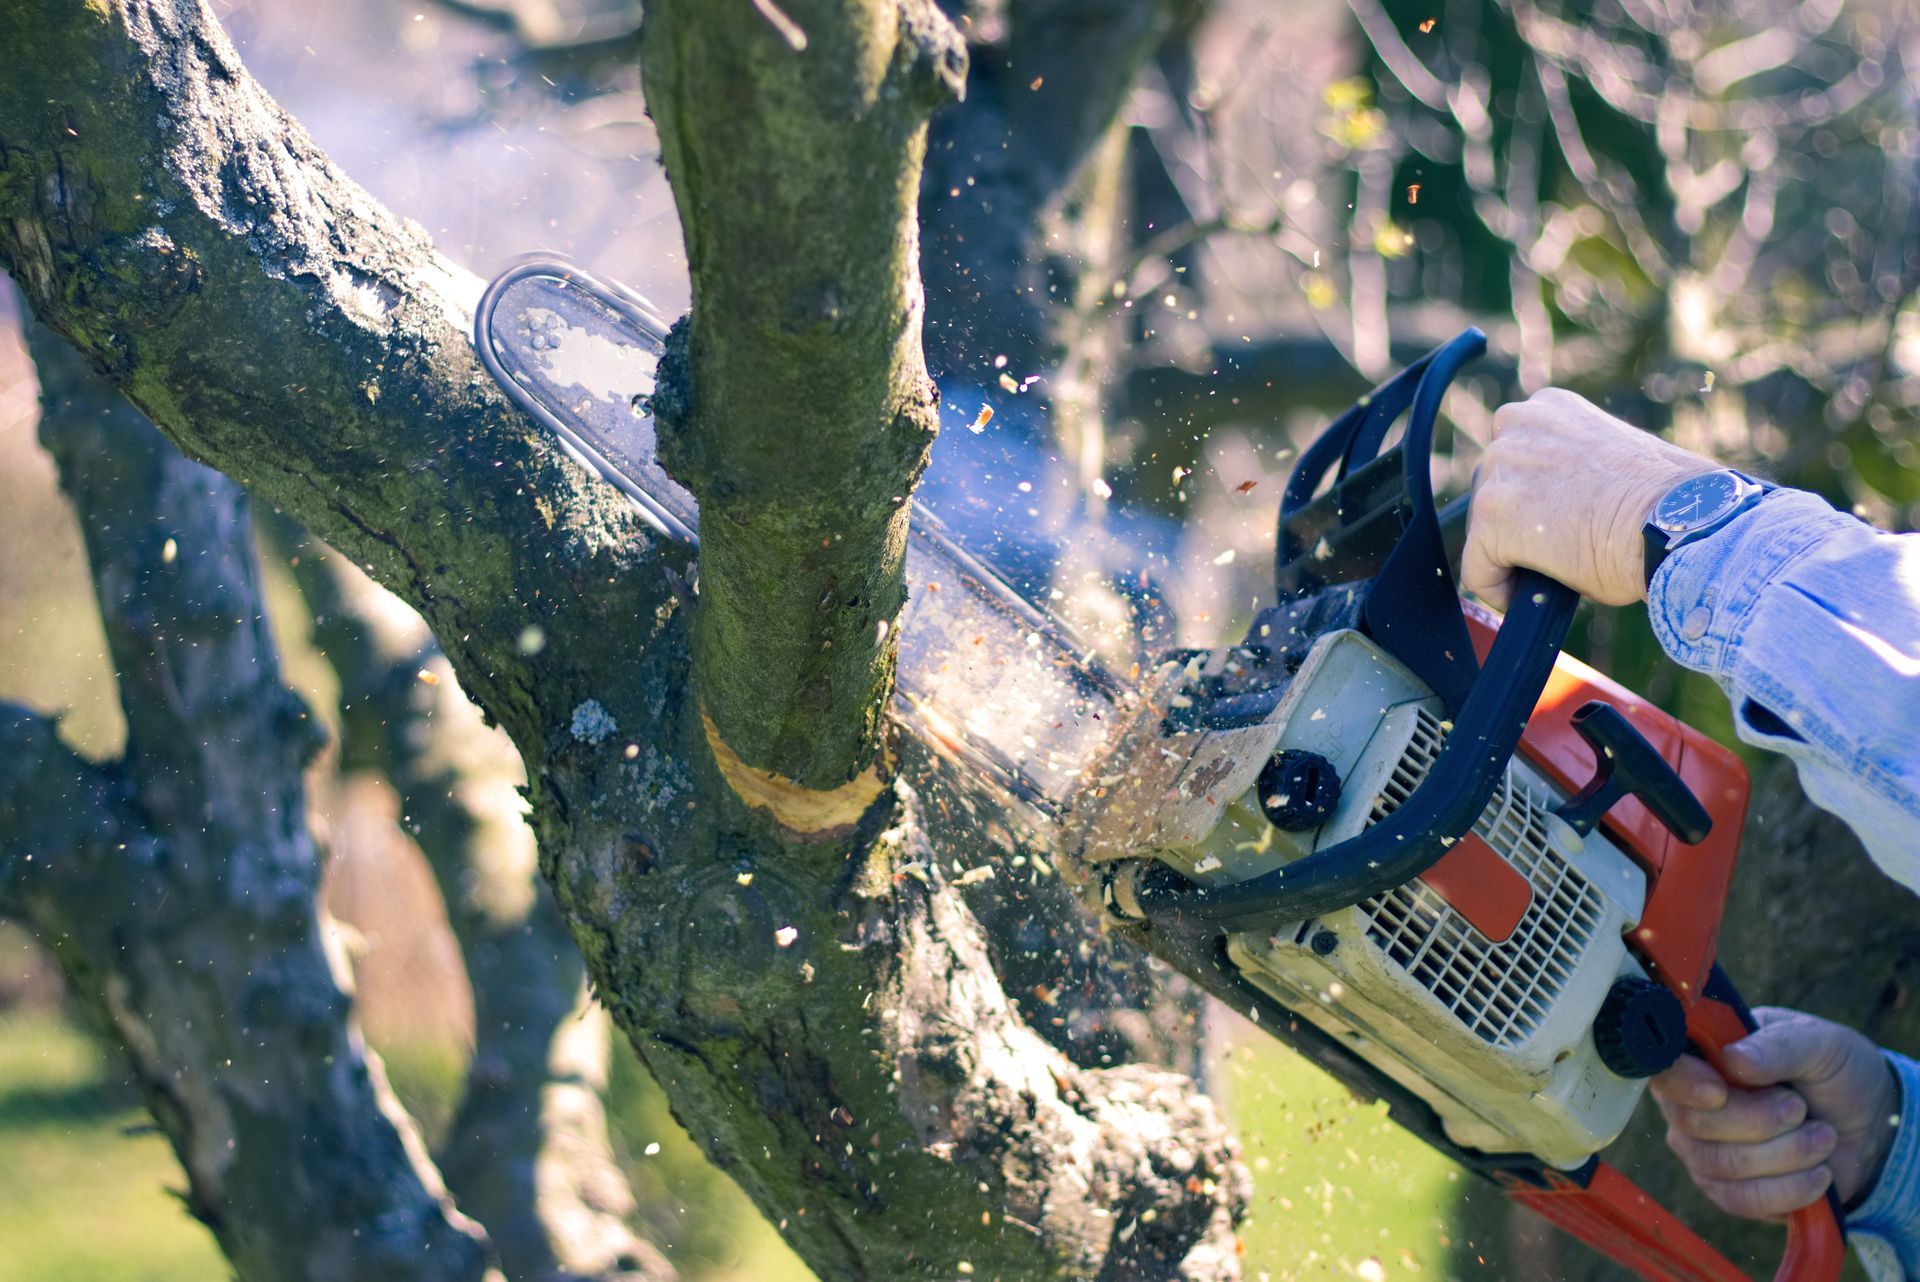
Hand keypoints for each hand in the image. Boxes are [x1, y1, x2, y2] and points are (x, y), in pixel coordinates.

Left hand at [1463, 389, 1715, 608]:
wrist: (1678, 521)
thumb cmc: (1666, 501)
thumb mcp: (1610, 458)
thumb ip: (1570, 468)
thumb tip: (1556, 505)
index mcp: (1549, 407)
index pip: (1514, 453)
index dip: (1531, 493)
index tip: (1554, 519)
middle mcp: (1516, 427)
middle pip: (1493, 487)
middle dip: (1518, 521)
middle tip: (1559, 547)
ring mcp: (1500, 472)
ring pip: (1484, 528)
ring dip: (1510, 552)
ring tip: (1555, 568)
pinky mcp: (1492, 519)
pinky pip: (1478, 569)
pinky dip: (1498, 588)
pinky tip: (1530, 596)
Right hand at [1650, 1007, 1899, 1219]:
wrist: (1871, 1126)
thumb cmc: (1834, 1071)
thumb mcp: (1819, 1043)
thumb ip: (1777, 1045)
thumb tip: (1734, 1060)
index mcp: (1702, 1058)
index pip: (1665, 1071)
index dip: (1684, 1085)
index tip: (1720, 1091)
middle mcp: (1691, 1106)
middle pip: (1692, 1125)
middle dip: (1758, 1122)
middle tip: (1801, 1109)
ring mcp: (1704, 1152)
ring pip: (1721, 1166)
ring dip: (1785, 1155)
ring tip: (1824, 1138)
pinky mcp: (1729, 1193)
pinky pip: (1742, 1201)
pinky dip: (1790, 1190)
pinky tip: (1819, 1174)